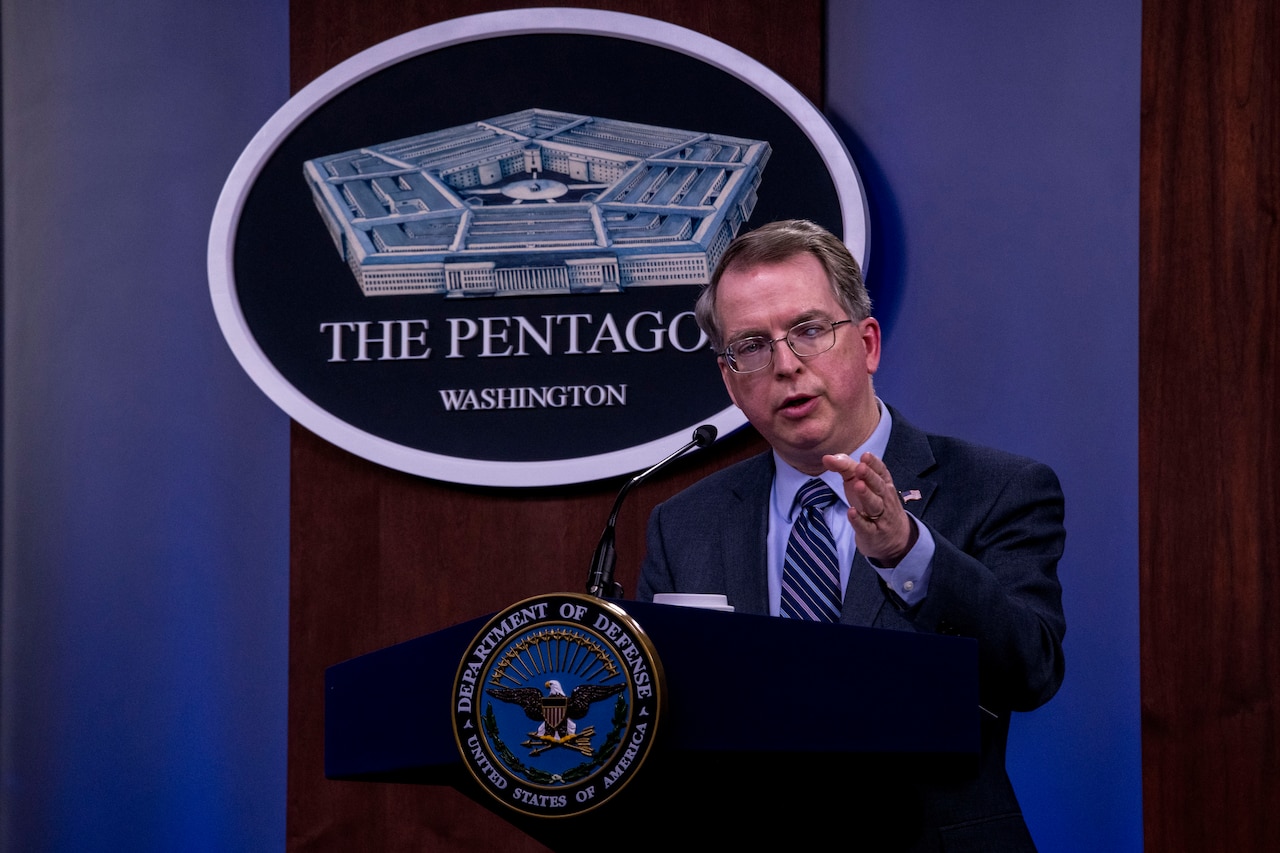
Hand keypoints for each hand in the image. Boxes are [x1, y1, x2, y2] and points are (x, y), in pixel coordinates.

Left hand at [823, 451, 915, 565]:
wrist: (894, 539)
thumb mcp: (860, 484)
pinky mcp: (871, 534)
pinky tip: (852, 512)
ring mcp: (880, 518)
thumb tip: (827, 458)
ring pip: (874, 505)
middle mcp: (884, 499)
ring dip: (866, 495)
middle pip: (878, 486)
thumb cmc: (873, 504)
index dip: (874, 464)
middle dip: (870, 476)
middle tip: (860, 467)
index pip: (881, 472)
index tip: (865, 455)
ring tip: (858, 485)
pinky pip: (866, 527)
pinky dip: (859, 520)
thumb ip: (845, 468)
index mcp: (883, 484)